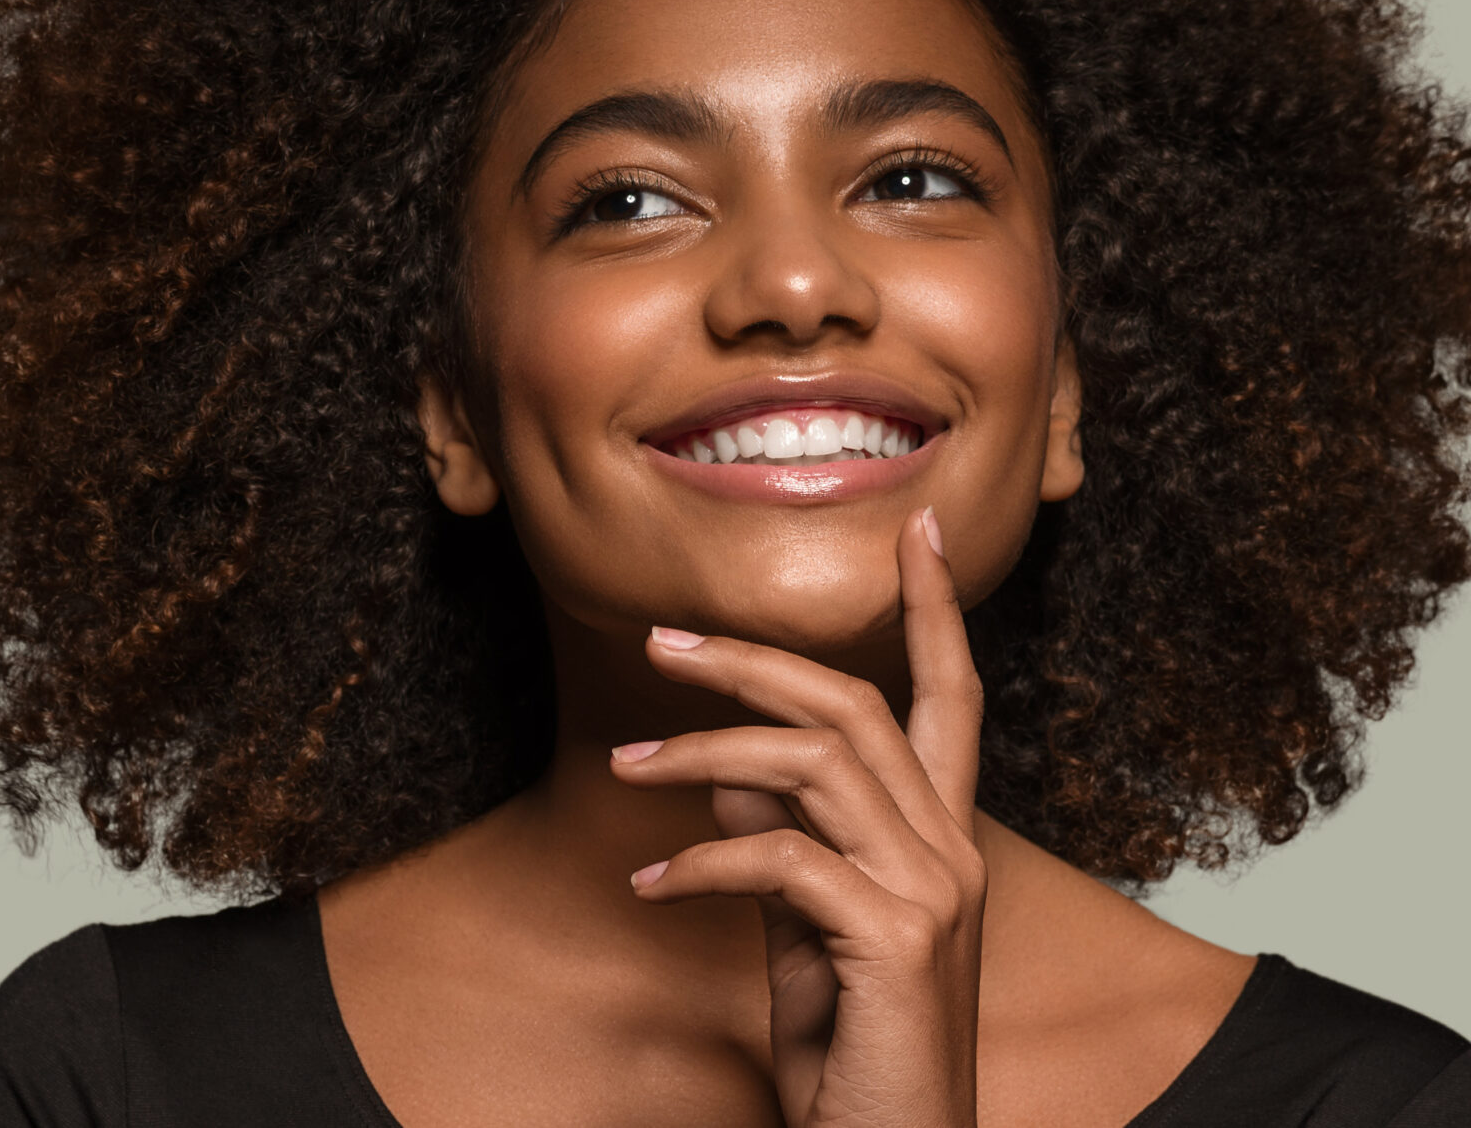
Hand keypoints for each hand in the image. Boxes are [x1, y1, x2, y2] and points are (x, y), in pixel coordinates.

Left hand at [607, 506, 985, 1126]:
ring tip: (624, 765)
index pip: (954, 696)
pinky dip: (702, 858)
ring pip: (813, 764)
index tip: (917, 529)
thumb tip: (732, 762)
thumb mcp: (808, 927)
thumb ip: (785, 838)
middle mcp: (954, 852)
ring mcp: (934, 894)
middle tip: (660, 641)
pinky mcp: (894, 941)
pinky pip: (781, 857)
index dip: (936, 610)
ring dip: (702, 751)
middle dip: (753, 660)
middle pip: (856, 706)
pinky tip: (650, 882)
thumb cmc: (852, 1048)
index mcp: (943, 839)